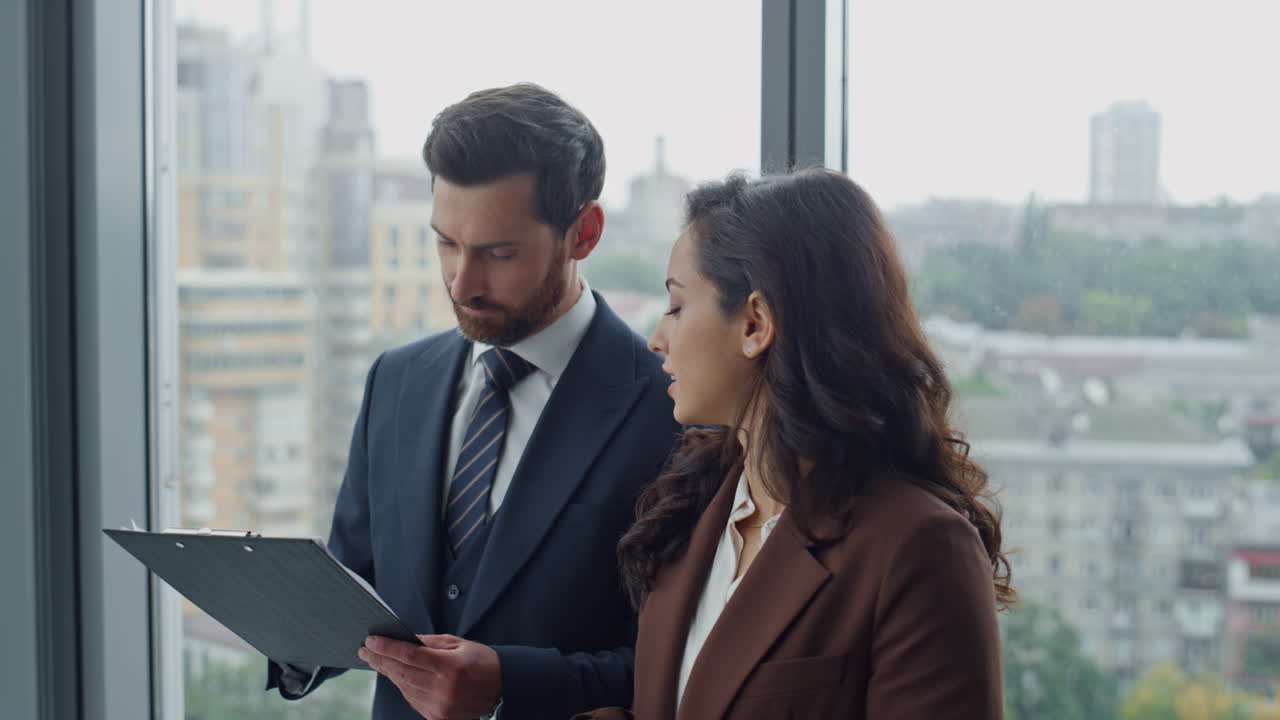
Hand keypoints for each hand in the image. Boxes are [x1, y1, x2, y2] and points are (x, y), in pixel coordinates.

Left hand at [359, 634, 502, 719]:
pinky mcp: (437, 717)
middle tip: (366, 650)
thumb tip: (403, 640)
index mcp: (450, 667)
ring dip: (389, 673)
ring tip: (378, 661)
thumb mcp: (458, 644)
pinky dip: (403, 686)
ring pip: (404, 687)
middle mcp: (443, 690)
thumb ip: (429, 643)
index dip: (387, 647)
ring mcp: (439, 707)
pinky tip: (397, 675)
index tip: (371, 640)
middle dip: (381, 660)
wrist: (502, 689)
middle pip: (402, 673)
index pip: (409, 655)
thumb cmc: (482, 662)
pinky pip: (412, 699)